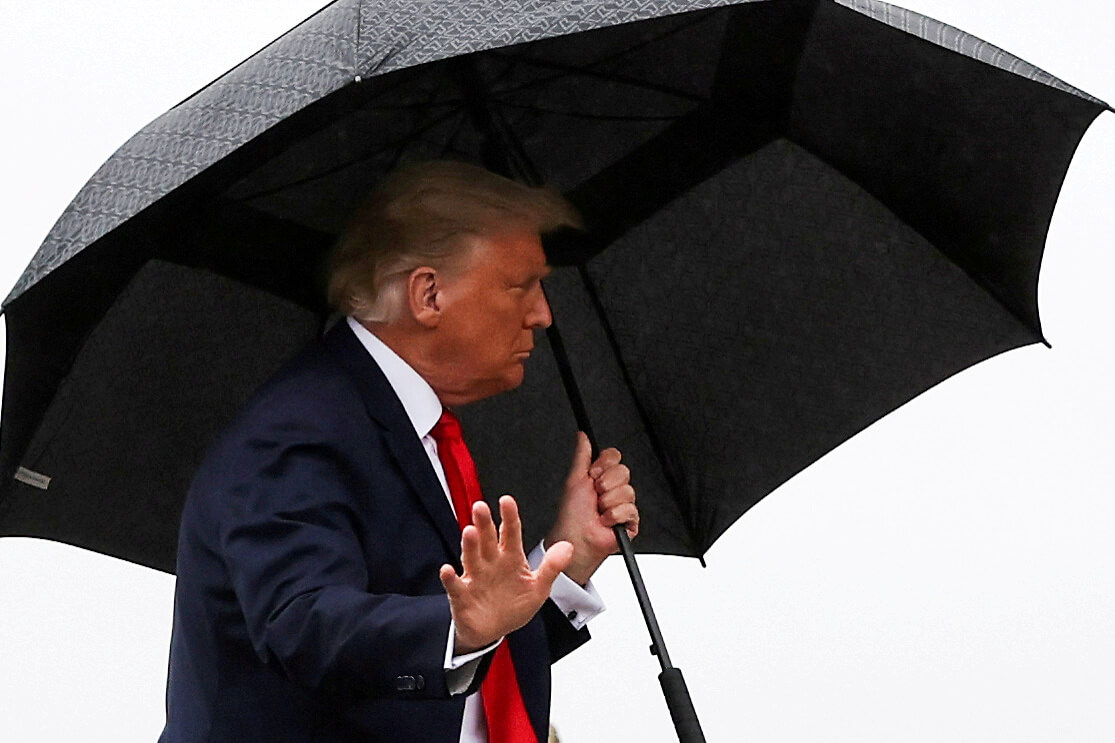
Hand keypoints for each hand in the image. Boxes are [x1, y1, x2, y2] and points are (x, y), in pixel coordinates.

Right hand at [440, 496, 572, 653]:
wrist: (494, 631)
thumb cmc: (514, 605)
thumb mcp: (537, 588)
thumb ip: (551, 567)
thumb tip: (568, 546)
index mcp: (510, 558)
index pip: (510, 533)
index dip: (509, 517)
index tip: (506, 500)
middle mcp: (491, 563)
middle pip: (487, 540)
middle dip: (484, 524)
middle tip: (481, 507)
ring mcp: (475, 577)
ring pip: (471, 557)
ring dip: (469, 545)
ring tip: (469, 532)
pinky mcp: (461, 595)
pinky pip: (454, 586)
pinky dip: (449, 578)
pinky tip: (446, 570)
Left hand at [545, 432, 638, 585]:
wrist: (575, 539)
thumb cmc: (571, 514)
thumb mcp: (575, 479)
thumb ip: (582, 456)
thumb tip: (582, 436)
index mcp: (601, 476)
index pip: (614, 457)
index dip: (604, 465)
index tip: (592, 475)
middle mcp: (613, 488)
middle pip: (623, 471)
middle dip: (605, 485)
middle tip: (595, 496)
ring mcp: (623, 504)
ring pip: (627, 491)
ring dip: (608, 503)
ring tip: (599, 512)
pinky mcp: (631, 521)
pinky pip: (630, 509)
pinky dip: (614, 516)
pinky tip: (606, 522)